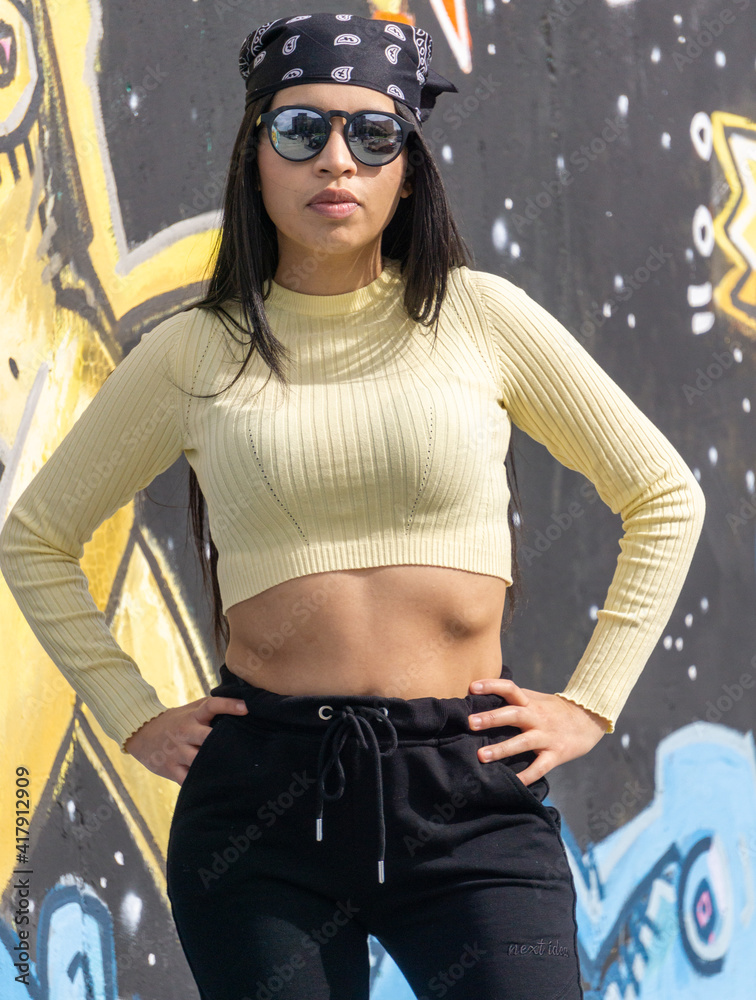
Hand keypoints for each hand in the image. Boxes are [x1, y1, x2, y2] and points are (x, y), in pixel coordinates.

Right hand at [123, 696, 248, 783]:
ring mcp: (178, 751)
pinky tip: (215, 784)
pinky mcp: (171, 768)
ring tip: (236, 770)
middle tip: (247, 749)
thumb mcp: (192, 710)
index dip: (230, 705)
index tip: (247, 708)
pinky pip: (188, 779)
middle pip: (208, 737)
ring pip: (199, 760)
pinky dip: (201, 781)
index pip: (212, 706)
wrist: (143, 733)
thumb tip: (245, 707)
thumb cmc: (178, 721)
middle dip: (224, 743)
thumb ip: (213, 710)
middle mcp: (186, 732)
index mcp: (193, 715)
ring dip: (215, 764)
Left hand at [467, 677, 609, 785]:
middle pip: (513, 714)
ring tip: (481, 755)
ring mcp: (547, 736)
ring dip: (502, 749)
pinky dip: (526, 776)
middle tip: (470, 722)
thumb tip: (482, 699)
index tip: (472, 687)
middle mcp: (537, 717)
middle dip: (491, 718)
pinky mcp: (556, 754)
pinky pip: (539, 767)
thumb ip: (514, 699)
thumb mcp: (535, 699)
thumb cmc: (553, 710)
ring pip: (523, 742)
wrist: (589, 720)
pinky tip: (513, 782)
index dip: (492, 686)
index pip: (510, 688)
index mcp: (530, 702)